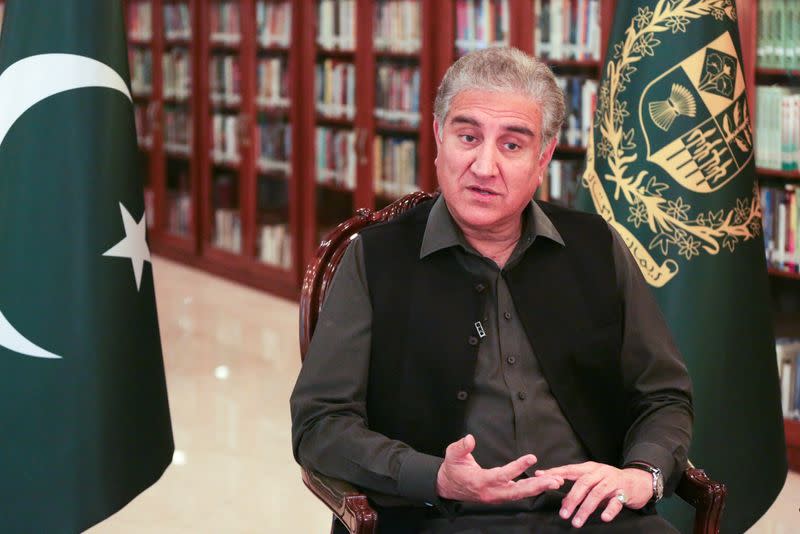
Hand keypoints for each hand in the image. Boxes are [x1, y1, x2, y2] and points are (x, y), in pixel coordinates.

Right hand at [436, 434, 563, 503]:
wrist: (448, 487)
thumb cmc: (452, 470)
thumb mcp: (452, 455)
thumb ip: (461, 447)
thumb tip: (470, 438)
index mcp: (480, 481)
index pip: (502, 475)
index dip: (517, 467)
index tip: (532, 458)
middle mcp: (491, 492)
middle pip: (517, 492)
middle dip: (536, 487)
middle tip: (553, 481)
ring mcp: (496, 496)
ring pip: (520, 494)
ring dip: (537, 489)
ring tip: (554, 482)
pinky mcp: (499, 496)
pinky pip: (517, 494)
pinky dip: (531, 489)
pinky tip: (542, 484)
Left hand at [534, 462, 651, 527]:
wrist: (638, 481)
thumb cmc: (610, 481)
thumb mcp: (593, 481)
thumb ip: (578, 488)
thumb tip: (563, 499)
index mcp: (590, 468)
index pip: (570, 469)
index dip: (555, 472)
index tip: (541, 477)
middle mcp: (600, 473)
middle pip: (583, 483)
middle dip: (571, 499)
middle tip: (563, 514)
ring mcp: (612, 482)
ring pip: (597, 494)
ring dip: (586, 508)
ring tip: (577, 521)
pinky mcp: (624, 493)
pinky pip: (616, 502)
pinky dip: (609, 509)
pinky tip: (603, 518)